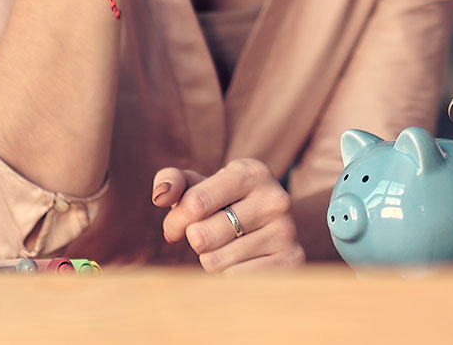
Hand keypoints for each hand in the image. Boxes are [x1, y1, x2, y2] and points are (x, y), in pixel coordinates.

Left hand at [152, 159, 305, 272]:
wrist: (272, 229)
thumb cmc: (223, 205)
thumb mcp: (200, 186)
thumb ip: (173, 182)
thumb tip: (161, 196)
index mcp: (252, 172)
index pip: (195, 203)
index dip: (175, 221)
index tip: (174, 227)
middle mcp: (275, 199)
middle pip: (202, 236)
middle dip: (193, 241)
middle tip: (204, 237)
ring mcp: (287, 231)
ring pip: (215, 261)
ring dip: (211, 259)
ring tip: (227, 248)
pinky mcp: (291, 261)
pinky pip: (233, 279)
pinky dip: (227, 276)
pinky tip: (241, 262)